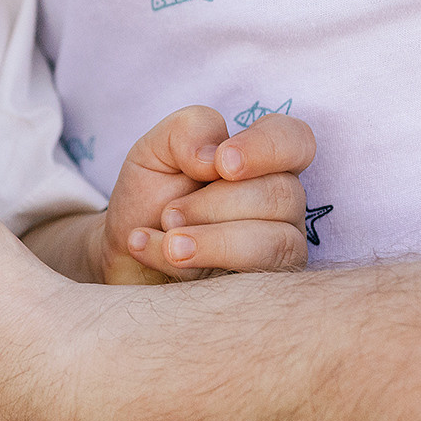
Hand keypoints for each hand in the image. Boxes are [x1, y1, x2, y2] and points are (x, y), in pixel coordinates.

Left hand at [100, 106, 315, 283]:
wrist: (126, 254)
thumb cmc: (150, 198)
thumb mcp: (155, 150)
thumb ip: (187, 130)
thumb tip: (212, 154)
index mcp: (261, 160)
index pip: (295, 140)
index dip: (265, 148)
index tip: (221, 163)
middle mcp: (282, 203)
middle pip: (281, 194)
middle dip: (215, 204)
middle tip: (169, 214)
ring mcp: (281, 249)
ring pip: (275, 242)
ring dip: (211, 240)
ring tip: (169, 243)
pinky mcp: (267, 290)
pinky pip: (252, 281)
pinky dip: (192, 264)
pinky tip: (153, 252)